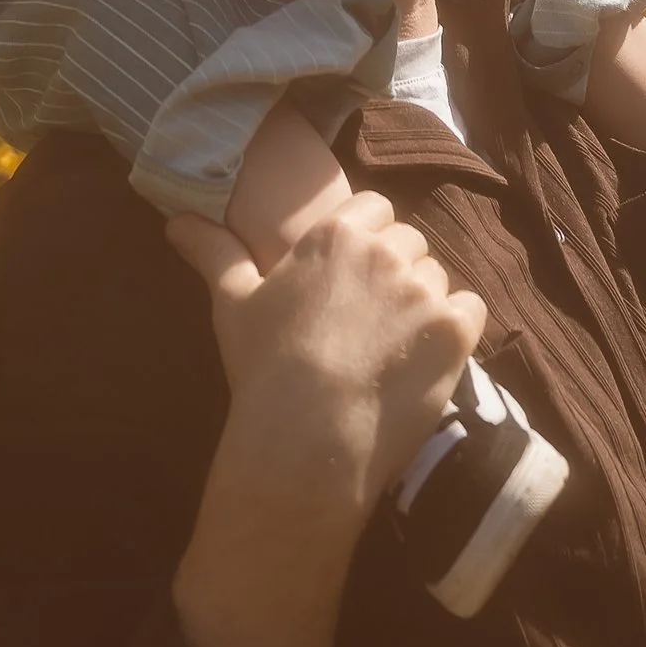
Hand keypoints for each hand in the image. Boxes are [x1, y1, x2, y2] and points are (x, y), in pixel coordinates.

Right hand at [167, 186, 485, 524]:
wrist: (309, 437)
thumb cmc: (266, 368)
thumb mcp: (233, 303)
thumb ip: (214, 252)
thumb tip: (175, 221)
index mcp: (336, 233)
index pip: (374, 209)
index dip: (366, 242)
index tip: (351, 280)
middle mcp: (385, 250)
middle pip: (408, 242)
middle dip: (396, 271)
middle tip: (370, 320)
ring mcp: (425, 288)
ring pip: (437, 277)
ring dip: (422, 303)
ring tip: (392, 347)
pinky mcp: (455, 330)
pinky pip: (470, 309)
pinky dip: (455, 329)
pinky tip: (423, 359)